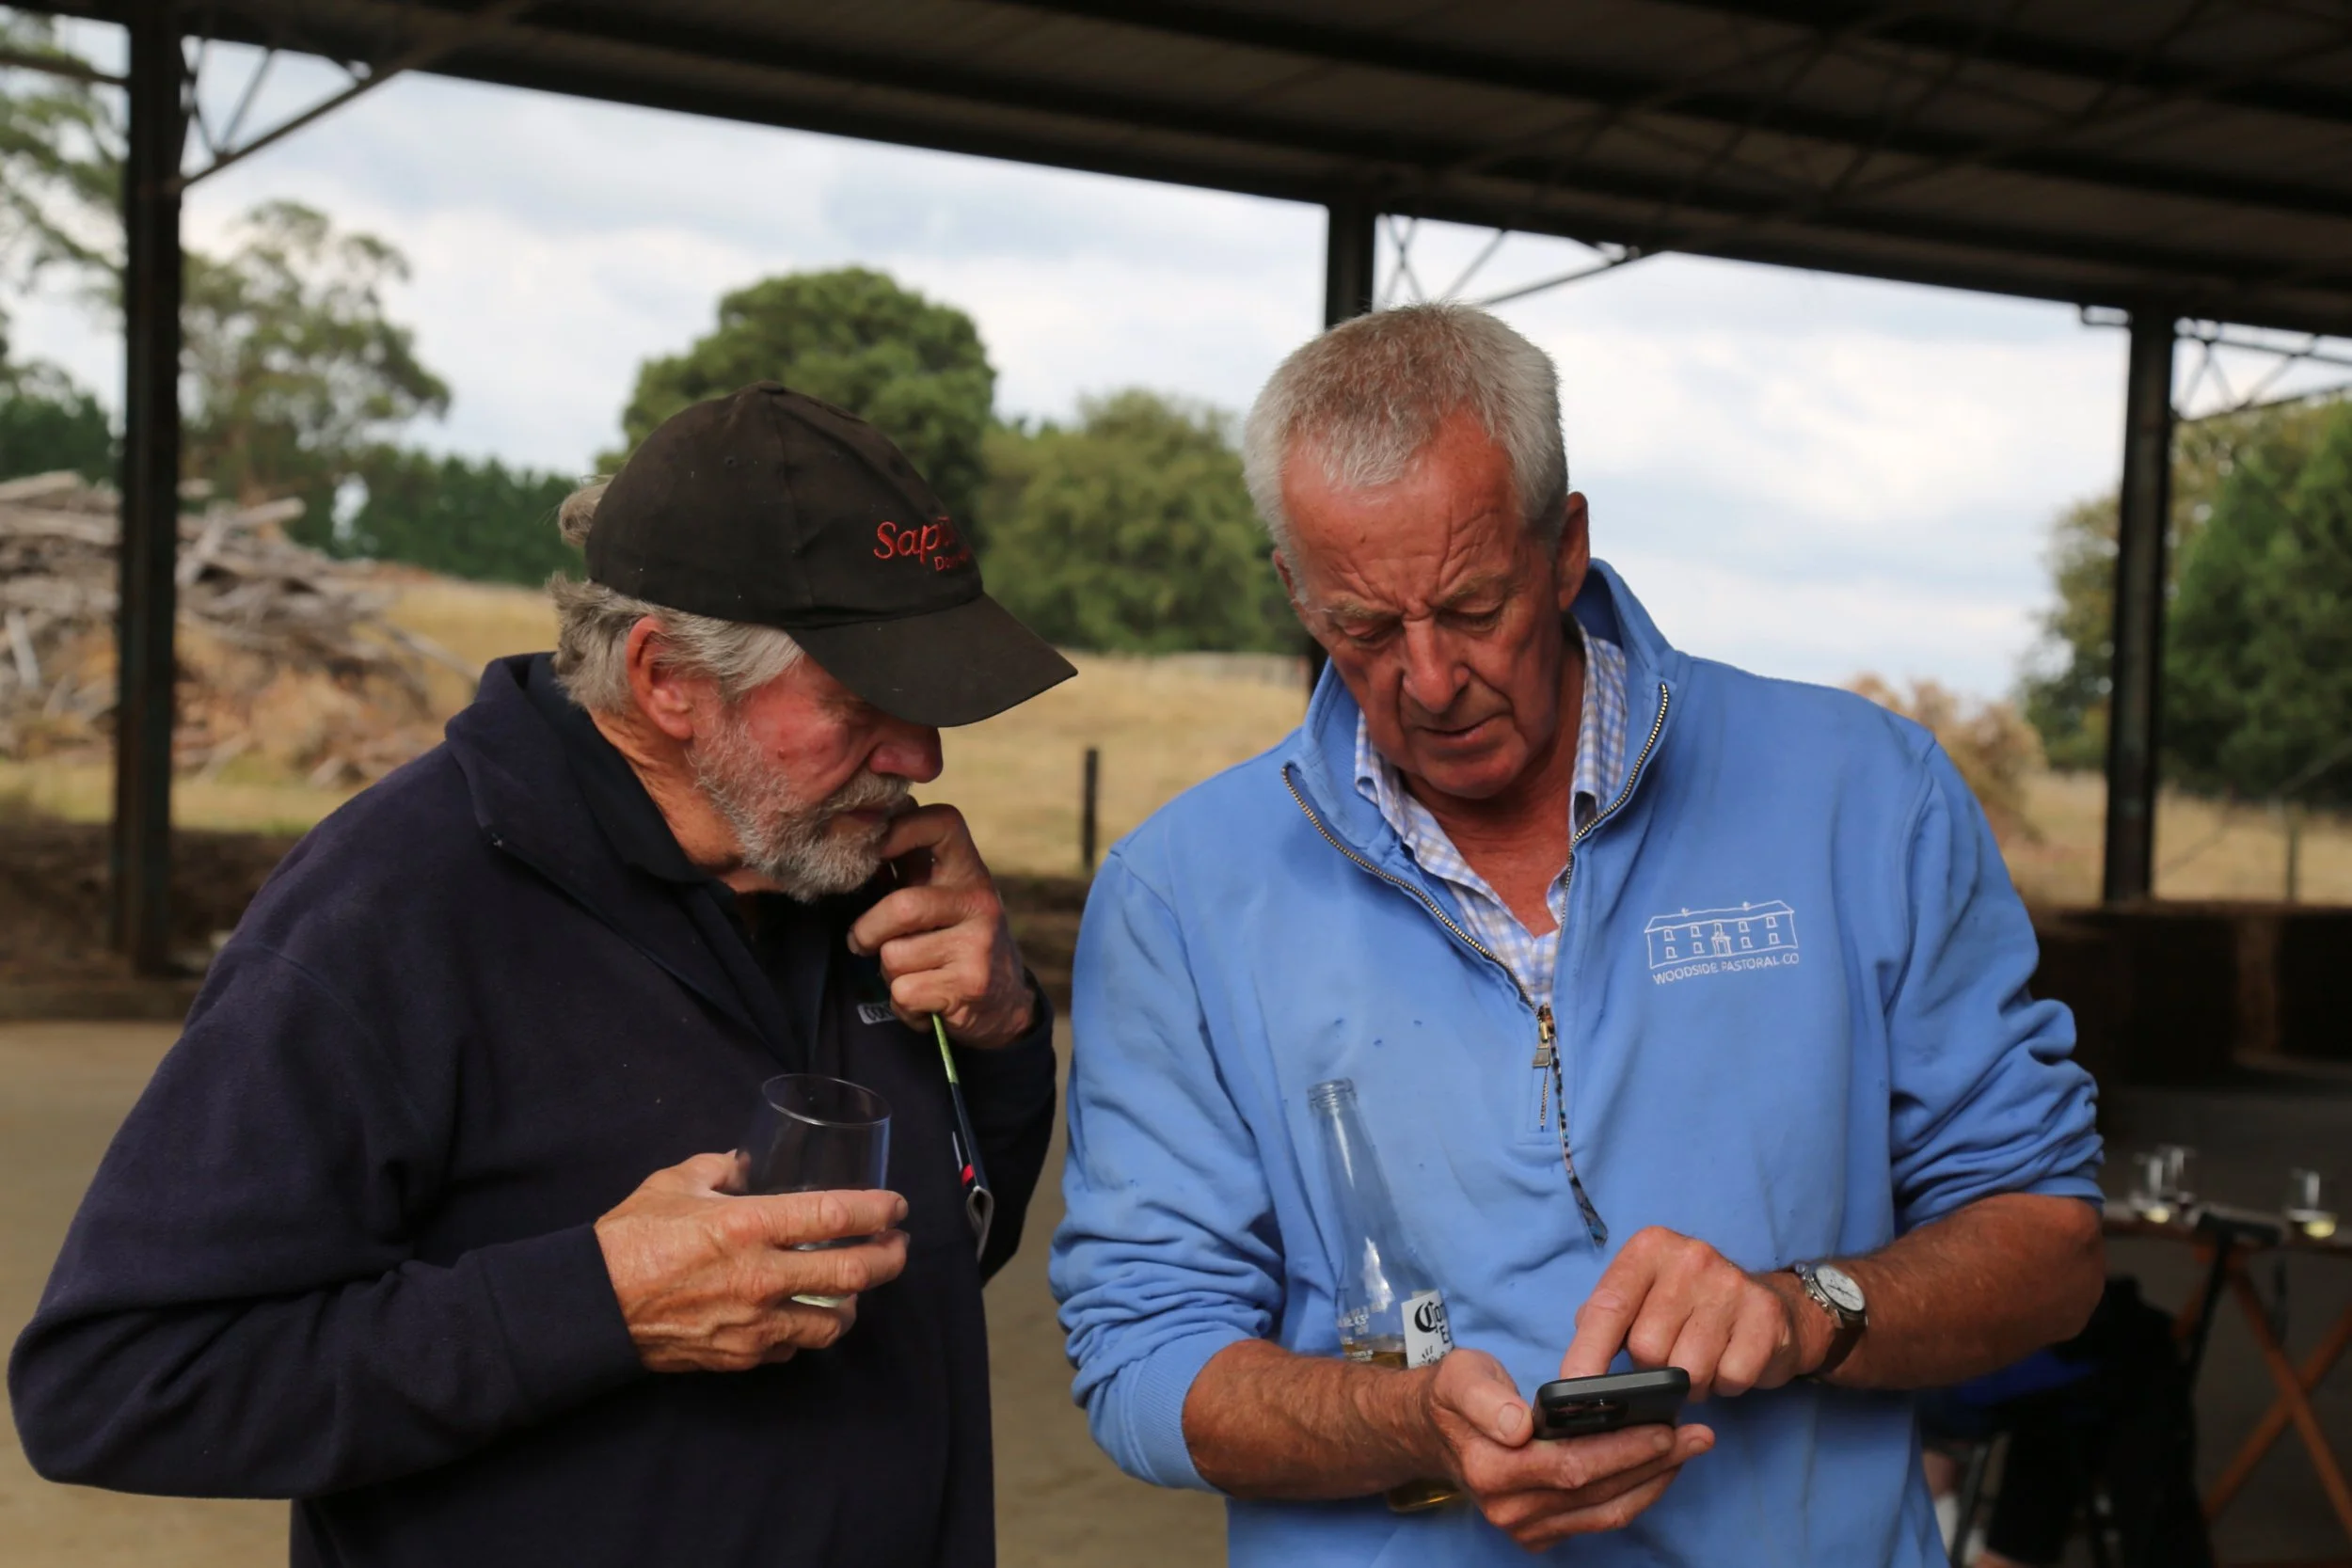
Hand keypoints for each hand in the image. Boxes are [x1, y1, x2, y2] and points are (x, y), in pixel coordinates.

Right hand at [594, 1154, 909, 1373]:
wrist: (592, 1306)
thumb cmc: (630, 1238)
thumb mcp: (675, 1182)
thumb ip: (720, 1168)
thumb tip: (745, 1164)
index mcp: (749, 1224)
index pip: (836, 1214)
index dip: (877, 1209)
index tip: (895, 1206)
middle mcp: (763, 1276)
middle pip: (853, 1273)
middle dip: (888, 1259)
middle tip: (897, 1247)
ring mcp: (755, 1322)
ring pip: (833, 1322)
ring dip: (854, 1303)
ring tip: (857, 1288)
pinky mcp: (741, 1355)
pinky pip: (793, 1347)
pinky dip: (807, 1331)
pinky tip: (805, 1317)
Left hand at [846, 804, 1034, 1047]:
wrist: (1006, 1004)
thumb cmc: (956, 944)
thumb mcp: (944, 901)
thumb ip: (909, 872)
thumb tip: (858, 838)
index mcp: (969, 872)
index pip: (943, 822)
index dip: (900, 828)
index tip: (873, 851)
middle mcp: (980, 902)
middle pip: (901, 906)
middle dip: (867, 932)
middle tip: (862, 943)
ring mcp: (979, 945)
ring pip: (894, 956)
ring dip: (888, 974)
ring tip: (914, 974)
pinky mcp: (970, 986)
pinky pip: (904, 993)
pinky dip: (903, 1005)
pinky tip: (925, 1001)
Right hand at [1415, 1348, 1713, 1550]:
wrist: (1435, 1435)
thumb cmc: (1455, 1397)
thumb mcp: (1461, 1377)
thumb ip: (1485, 1398)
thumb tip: (1518, 1424)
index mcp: (1491, 1470)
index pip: (1570, 1465)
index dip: (1622, 1450)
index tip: (1664, 1428)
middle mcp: (1509, 1510)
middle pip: (1596, 1491)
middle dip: (1653, 1463)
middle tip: (1697, 1435)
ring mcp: (1525, 1529)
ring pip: (1605, 1512)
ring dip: (1654, 1482)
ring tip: (1690, 1450)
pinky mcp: (1540, 1536)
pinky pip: (1599, 1520)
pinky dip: (1635, 1496)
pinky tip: (1659, 1468)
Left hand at [1559, 1226, 1824, 1399]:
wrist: (1773, 1305)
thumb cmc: (1690, 1306)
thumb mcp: (1641, 1296)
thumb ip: (1603, 1319)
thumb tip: (1574, 1371)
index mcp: (1649, 1248)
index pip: (1608, 1307)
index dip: (1586, 1354)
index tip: (1574, 1391)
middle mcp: (1690, 1257)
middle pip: (1647, 1346)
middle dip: (1652, 1371)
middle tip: (1667, 1364)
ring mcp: (1731, 1284)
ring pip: (1688, 1369)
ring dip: (1689, 1384)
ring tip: (1698, 1365)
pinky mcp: (1766, 1316)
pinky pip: (1731, 1377)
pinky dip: (1726, 1385)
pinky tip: (1728, 1363)